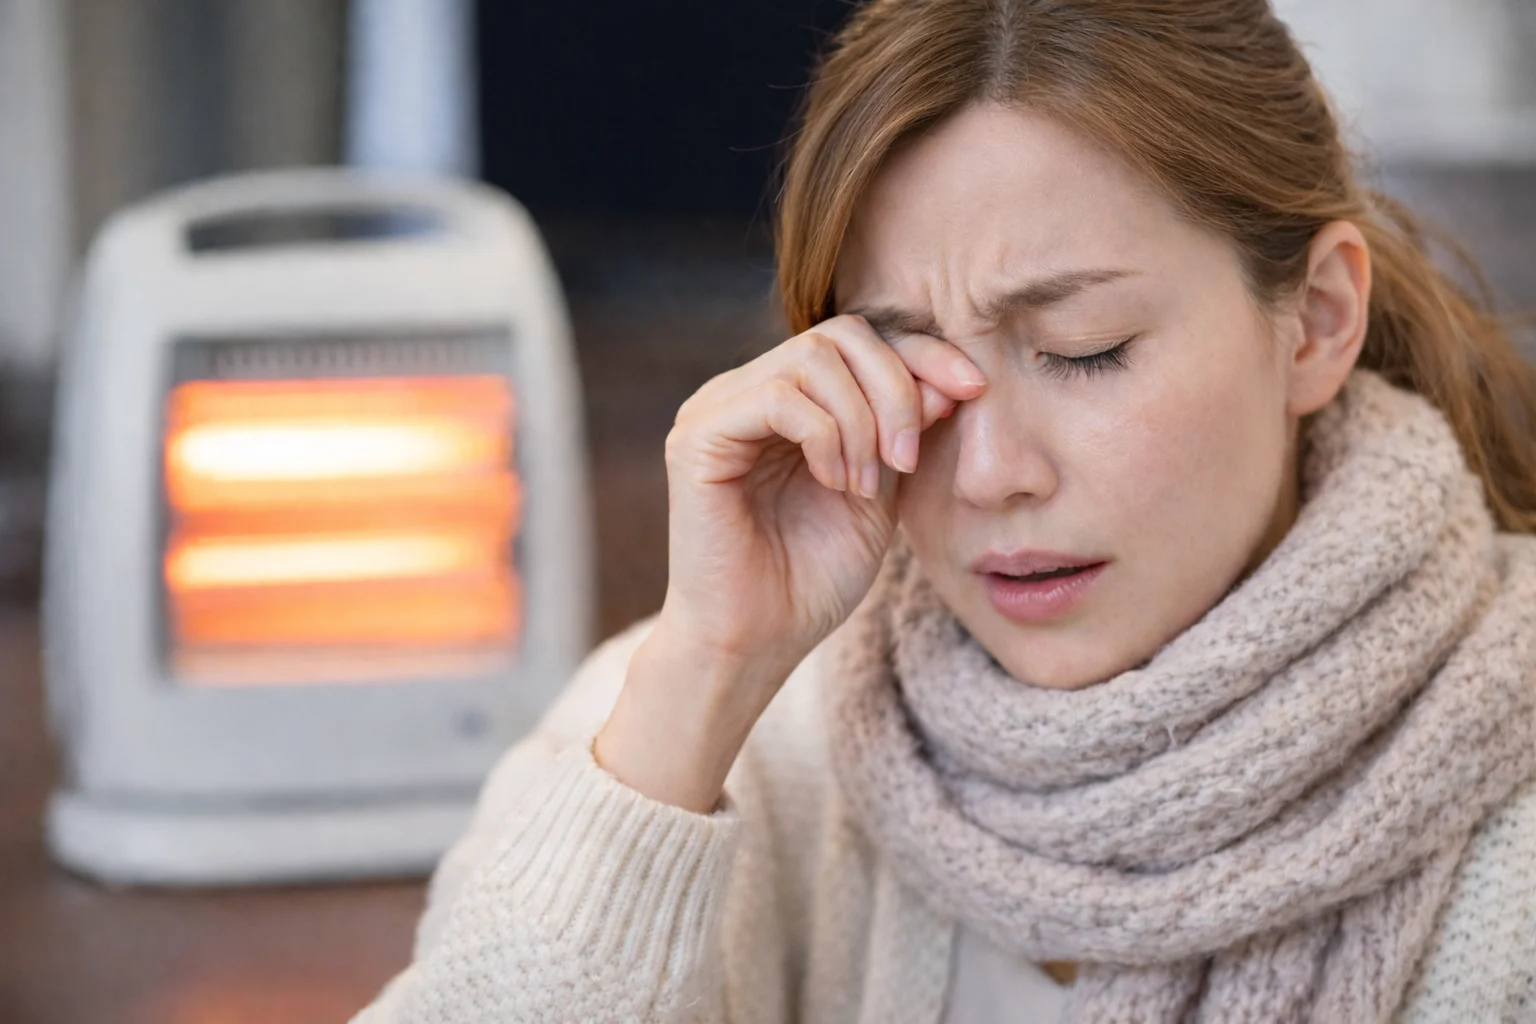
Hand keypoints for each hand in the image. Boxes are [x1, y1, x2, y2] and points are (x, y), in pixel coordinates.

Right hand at [595, 315, 984, 810]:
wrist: (756, 643)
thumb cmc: (809, 579)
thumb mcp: (880, 494)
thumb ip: (903, 432)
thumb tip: (946, 378)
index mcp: (787, 400)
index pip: (858, 340)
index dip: (921, 354)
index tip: (973, 390)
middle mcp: (746, 392)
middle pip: (840, 335)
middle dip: (896, 388)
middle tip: (908, 460)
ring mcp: (717, 410)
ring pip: (811, 357)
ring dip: (861, 420)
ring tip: (866, 484)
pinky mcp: (698, 438)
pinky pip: (777, 399)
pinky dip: (825, 436)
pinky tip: (835, 483)